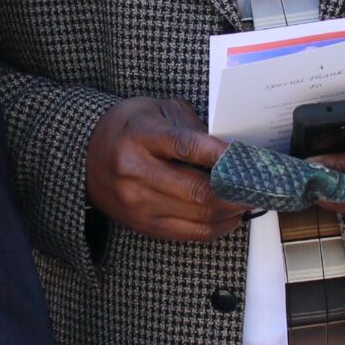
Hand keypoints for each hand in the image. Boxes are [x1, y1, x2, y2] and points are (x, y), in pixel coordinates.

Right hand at [85, 96, 245, 242]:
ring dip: (232, 212)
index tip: (250, 159)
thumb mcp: (155, 110)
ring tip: (248, 201)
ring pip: (199, 217)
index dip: (223, 156)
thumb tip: (229, 151)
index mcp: (139, 137)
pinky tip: (229, 216)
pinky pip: (189, 234)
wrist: (85, 156)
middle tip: (259, 187)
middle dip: (237, 192)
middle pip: (198, 191)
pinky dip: (216, 227)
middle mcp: (135, 173)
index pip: (188, 147)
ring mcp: (138, 204)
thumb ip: (190, 126)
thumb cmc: (127, 128)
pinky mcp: (142, 225)